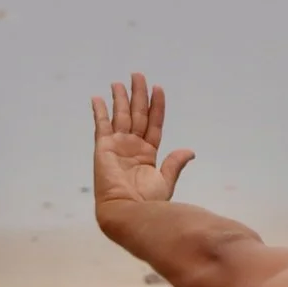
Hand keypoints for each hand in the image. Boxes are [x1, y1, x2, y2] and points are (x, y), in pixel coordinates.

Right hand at [92, 72, 194, 214]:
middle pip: (136, 114)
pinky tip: (98, 98)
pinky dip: (99, 111)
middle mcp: (132, 146)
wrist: (128, 211)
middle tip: (138, 75)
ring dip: (120, 98)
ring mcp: (117, 145)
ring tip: (120, 82)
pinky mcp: (103, 147)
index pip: (153, 123)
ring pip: (120, 116)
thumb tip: (190, 151)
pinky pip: (101, 125)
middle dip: (138, 94)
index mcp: (148, 153)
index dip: (156, 106)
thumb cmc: (147, 201)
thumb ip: (174, 163)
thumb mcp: (165, 180)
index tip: (158, 88)